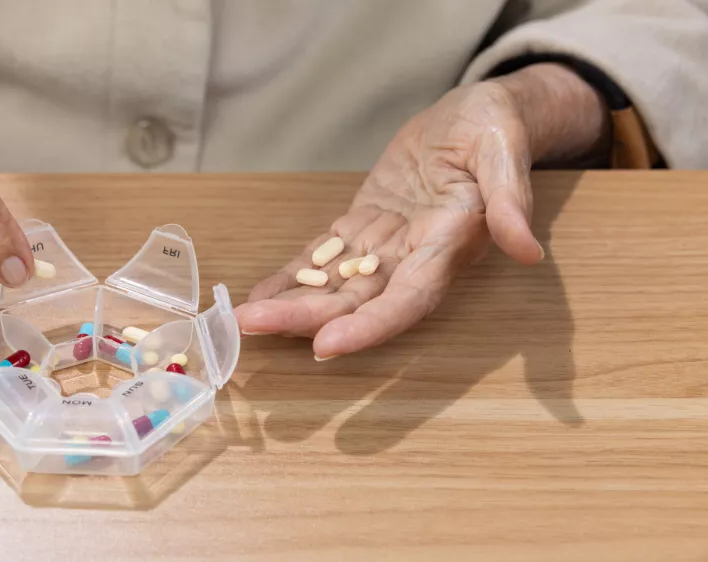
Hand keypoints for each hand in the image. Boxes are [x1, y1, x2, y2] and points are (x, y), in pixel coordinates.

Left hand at [236, 63, 608, 358]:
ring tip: (243, 317)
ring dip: (291, 302)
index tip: (326, 344)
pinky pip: (323, 258)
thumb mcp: (505, 150)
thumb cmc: (495, 127)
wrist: (475, 115)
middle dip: (307, 317)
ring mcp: (385, 245)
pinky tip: (260, 292)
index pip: (410, 299)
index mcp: (450, 246)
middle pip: (359, 301)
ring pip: (334, 285)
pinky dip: (292, 275)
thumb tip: (526, 249)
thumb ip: (511, 200)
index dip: (370, 326)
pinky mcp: (364, 226)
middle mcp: (415, 258)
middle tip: (252, 325)